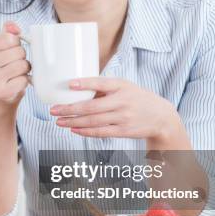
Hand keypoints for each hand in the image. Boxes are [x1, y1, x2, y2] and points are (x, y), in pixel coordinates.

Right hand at [0, 21, 30, 105]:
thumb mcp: (0, 47)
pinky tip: (15, 83)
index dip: (16, 44)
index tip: (9, 51)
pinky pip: (24, 79)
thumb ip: (7, 33)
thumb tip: (13, 26)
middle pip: (19, 51)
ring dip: (24, 69)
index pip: (11, 38)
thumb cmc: (0, 68)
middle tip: (12, 65)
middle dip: (21, 57)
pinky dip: (24, 81)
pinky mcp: (2, 92)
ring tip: (15, 73)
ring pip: (23, 65)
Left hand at [49, 77, 185, 143]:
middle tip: (54, 109)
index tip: (70, 84)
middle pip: (92, 107)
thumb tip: (78, 88)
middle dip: (70, 109)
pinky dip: (85, 131)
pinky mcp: (124, 131)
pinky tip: (74, 129)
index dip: (86, 83)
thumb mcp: (125, 87)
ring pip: (93, 121)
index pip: (102, 83)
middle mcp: (122, 101)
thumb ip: (105, 88)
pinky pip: (100, 132)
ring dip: (73, 122)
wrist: (161, 117)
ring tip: (59, 121)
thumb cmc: (138, 99)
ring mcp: (123, 118)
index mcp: (122, 86)